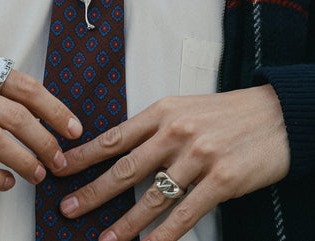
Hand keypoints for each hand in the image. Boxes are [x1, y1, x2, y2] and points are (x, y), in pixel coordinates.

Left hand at [57, 85, 288, 240]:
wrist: (273, 116)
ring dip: (126, 223)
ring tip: (103, 238)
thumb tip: (120, 149)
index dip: (85, 156)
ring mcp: (198, 157)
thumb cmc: (224, 113)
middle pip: (125, 168)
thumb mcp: (183, 108)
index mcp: (162, 112)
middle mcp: (175, 133)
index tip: (62, 168)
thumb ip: (153, 128)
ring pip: (153, 196)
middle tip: (69, 208)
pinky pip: (186, 214)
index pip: (114, 137)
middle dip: (94, 192)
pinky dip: (165, 235)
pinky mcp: (221, 180)